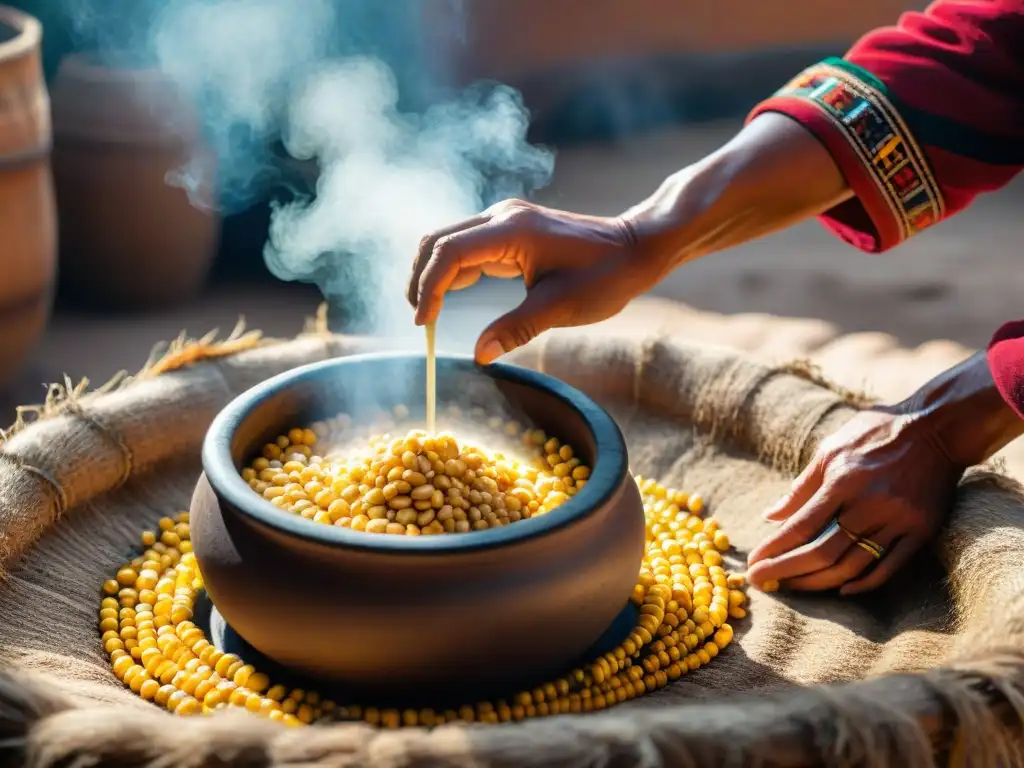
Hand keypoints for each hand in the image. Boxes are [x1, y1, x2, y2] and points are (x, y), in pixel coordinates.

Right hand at [407, 199, 663, 362]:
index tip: (423, 323)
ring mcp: (506, 219)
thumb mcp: (560, 308)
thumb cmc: (605, 276)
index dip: (429, 288)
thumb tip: (479, 356)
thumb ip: (515, 330)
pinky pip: (469, 246)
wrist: (636, 248)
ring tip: (428, 312)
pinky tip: (450, 298)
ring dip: (434, 274)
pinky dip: (453, 271)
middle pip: (439, 240)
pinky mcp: (511, 229)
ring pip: (450, 241)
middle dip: (421, 278)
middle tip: (419, 319)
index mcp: (512, 231)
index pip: (450, 253)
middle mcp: (503, 216)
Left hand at [745, 407, 962, 594]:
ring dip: (819, 582)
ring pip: (853, 565)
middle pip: (823, 553)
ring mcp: (899, 520)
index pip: (800, 527)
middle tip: (764, 583)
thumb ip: (801, 487)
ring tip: (793, 586)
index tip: (754, 566)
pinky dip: (864, 584)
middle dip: (787, 572)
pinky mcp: (921, 531)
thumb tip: (770, 517)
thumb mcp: (830, 449)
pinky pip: (889, 568)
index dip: (774, 551)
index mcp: (843, 480)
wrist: (937, 429)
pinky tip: (841, 590)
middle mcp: (870, 503)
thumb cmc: (874, 433)